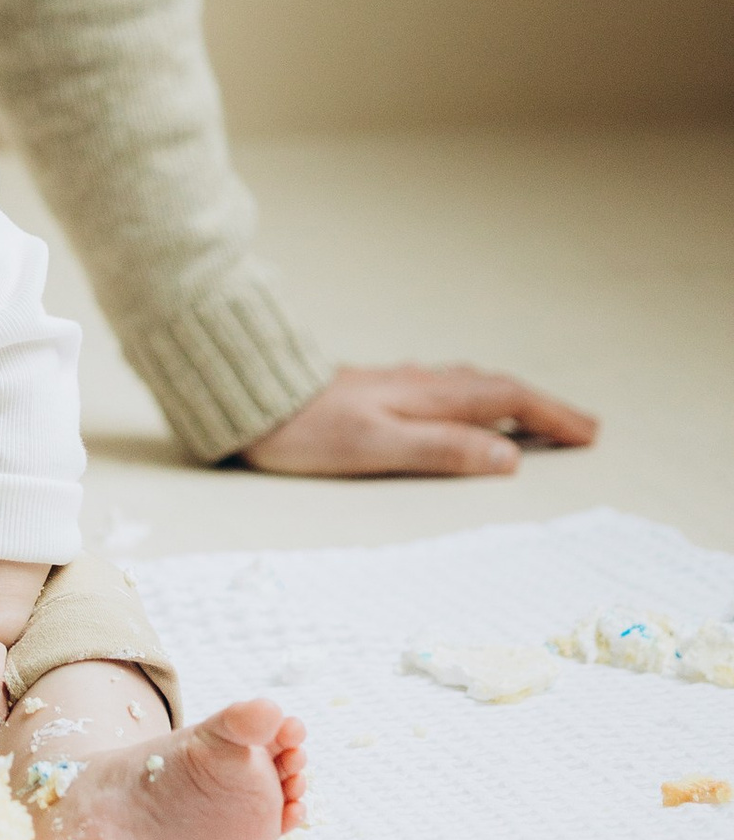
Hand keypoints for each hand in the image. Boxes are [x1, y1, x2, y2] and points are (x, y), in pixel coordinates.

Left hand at [242, 363, 598, 478]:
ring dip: (509, 398)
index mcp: (426, 396)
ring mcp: (396, 383)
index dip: (551, 416)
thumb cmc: (308, 430)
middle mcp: (417, 383)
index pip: (505, 399)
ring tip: (537, 416)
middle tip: (582, 427)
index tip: (589, 432)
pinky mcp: (375, 389)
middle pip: (495, 388)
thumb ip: (442, 449)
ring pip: (468, 385)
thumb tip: (508, 457)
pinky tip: (460, 405)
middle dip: (542, 406)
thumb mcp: (378, 446)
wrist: (250, 397)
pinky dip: (473, 397)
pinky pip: (443, 388)